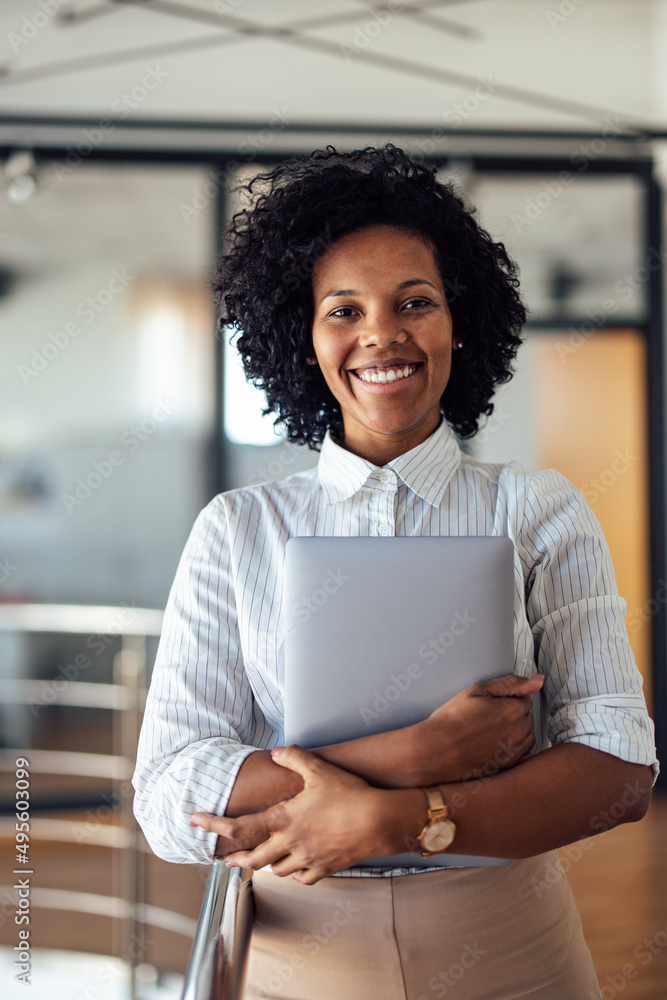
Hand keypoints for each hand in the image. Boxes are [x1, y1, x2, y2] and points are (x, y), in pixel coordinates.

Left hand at [190, 745, 403, 884]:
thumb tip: (277, 751)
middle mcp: (290, 843)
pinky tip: (293, 867)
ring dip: (264, 864)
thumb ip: (295, 758)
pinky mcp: (324, 870)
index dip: (214, 825)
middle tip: (225, 857)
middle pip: (253, 858)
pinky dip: (292, 873)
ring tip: (258, 860)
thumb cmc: (350, 795)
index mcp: (284, 819)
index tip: (196, 822)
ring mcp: (306, 859)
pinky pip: (300, 878)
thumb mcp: (320, 770)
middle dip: (236, 858)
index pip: (240, 826)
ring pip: (275, 870)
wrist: (379, 821)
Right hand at [408, 673, 543, 785]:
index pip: (524, 697)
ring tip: (489, 729)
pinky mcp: (509, 766)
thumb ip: (510, 684)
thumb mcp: (477, 691)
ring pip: (526, 734)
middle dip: (512, 713)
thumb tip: (538, 680)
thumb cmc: (453, 719)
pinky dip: (513, 746)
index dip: (506, 697)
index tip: (490, 702)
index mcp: (514, 710)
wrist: (437, 750)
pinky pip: (522, 752)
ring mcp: (515, 751)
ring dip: (515, 730)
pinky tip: (494, 744)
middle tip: (486, 715)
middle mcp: (519, 732)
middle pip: (526, 715)